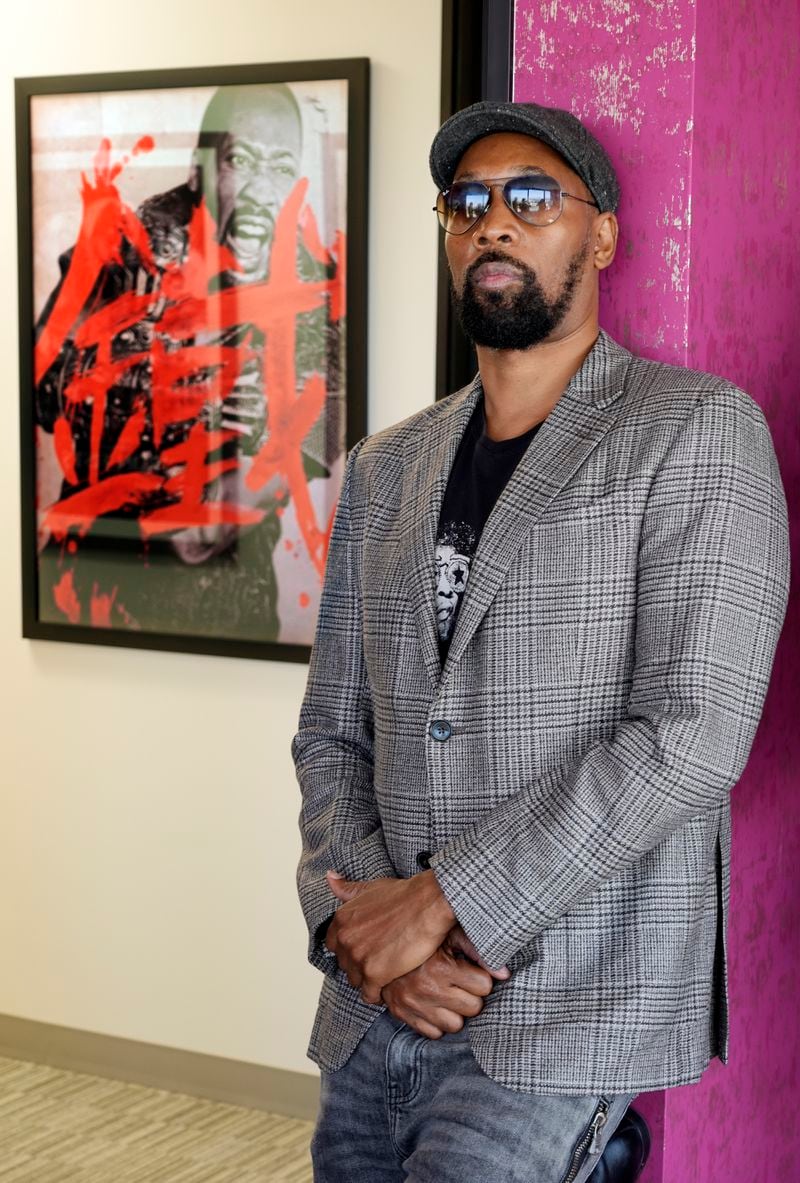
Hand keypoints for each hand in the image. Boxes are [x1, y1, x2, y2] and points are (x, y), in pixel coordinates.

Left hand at [325, 870, 455, 1004]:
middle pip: (345, 965)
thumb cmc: (404, 895)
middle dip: (359, 964)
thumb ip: (348, 889)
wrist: (428, 905)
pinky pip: (369, 995)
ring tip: (385, 974)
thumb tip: (330, 877)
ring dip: (368, 980)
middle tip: (378, 961)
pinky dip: (378, 994)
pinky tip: (389, 985)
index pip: (334, 945)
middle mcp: (345, 939)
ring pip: (355, 981)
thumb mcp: (371, 888)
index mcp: (341, 919)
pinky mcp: (374, 974)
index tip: (364, 948)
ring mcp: (358, 958)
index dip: (349, 948)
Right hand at [380, 938, 494, 1038]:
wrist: (379, 946)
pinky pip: (434, 1034)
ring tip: (448, 994)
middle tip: (461, 983)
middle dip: (471, 995)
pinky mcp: (403, 1016)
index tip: (471, 971)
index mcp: (441, 967)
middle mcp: (427, 989)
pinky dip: (437, 1021)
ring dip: (455, 1012)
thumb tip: (505, 974)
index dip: (480, 978)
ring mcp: (414, 1006)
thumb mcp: (449, 934)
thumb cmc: (423, 939)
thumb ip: (477, 949)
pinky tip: (433, 1003)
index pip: (484, 986)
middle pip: (473, 1008)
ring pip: (456, 1025)